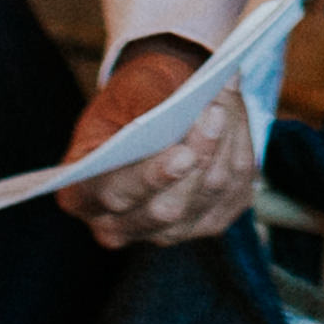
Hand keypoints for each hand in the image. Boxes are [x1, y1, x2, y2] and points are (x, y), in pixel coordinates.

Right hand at [64, 38, 256, 250]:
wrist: (154, 103)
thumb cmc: (134, 97)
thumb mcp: (129, 91)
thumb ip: (152, 103)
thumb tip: (194, 105)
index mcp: (83, 193)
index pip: (114, 194)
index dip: (150, 178)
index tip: (183, 153)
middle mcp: (119, 225)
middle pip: (169, 207)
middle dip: (199, 154)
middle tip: (215, 110)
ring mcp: (166, 232)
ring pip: (209, 195)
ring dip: (226, 141)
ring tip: (228, 95)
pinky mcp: (208, 222)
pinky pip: (236, 191)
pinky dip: (241, 147)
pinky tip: (235, 115)